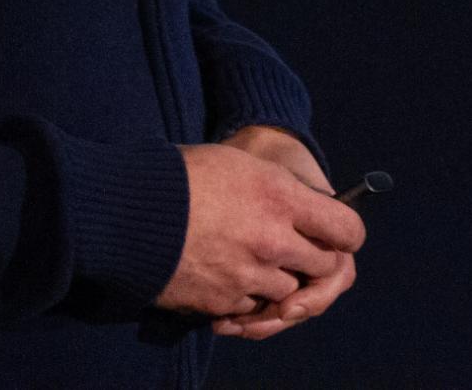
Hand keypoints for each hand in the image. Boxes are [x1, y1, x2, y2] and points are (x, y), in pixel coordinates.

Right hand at [156, 141, 363, 335]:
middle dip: (311, 259)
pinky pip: (251, 307)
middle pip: (322, 265)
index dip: (346, 232)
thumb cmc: (179, 177)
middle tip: (291, 247)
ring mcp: (250, 274)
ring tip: (248, 257)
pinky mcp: (224, 301)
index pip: (345, 228)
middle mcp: (273, 239)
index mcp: (280, 196)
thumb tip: (302, 203)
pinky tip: (224, 273)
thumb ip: (278, 187)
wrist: (126, 214)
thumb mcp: (237, 163)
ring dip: (275, 279)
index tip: (336, 233)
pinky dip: (244, 296)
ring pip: (287, 290)